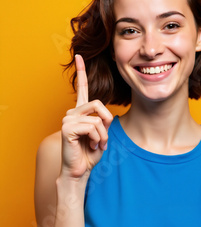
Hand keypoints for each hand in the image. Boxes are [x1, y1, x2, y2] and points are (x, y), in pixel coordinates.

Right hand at [60, 54, 112, 178]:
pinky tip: (91, 146)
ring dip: (103, 135)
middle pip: (98, 104)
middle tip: (103, 139)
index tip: (79, 56)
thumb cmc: (90, 154)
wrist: (80, 171)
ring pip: (97, 118)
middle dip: (106, 122)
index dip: (81, 72)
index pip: (81, 88)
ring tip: (97, 145)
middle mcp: (71, 112)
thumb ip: (103, 121)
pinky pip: (92, 127)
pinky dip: (97, 138)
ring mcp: (67, 119)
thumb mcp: (102, 134)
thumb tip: (108, 116)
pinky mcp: (67, 128)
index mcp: (80, 112)